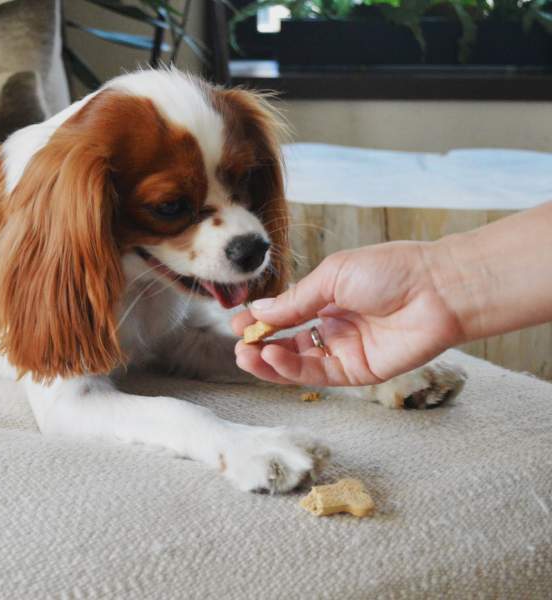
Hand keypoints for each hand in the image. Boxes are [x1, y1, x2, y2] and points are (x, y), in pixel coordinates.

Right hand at [233, 241, 463, 385]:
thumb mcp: (332, 276)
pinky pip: (317, 374)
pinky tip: (272, 356)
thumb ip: (295, 300)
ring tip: (247, 354)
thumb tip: (259, 312)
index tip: (237, 323)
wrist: (437, 288)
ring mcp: (344, 351)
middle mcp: (333, 327)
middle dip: (260, 345)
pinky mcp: (357, 371)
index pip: (286, 316)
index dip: (262, 322)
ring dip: (269, 361)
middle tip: (238, 344)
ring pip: (298, 363)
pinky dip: (290, 368)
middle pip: (288, 343)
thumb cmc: (391, 270)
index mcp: (328, 299)